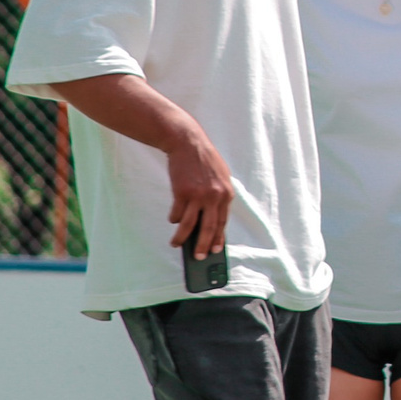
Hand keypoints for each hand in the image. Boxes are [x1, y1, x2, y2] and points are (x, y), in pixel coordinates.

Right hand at [163, 123, 233, 258]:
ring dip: (182, 238)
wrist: (187, 142)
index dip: (218, 238)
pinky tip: (173, 220)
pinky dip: (174, 219)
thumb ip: (219, 196)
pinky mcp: (182, 193)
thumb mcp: (220, 176)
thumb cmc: (203, 160)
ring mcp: (198, 196)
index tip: (215, 250)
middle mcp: (215, 197)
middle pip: (209, 228)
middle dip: (204, 246)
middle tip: (199, 257)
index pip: (223, 222)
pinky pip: (177, 213)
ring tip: (177, 245)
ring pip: (190, 225)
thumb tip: (211, 220)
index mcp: (227, 194)